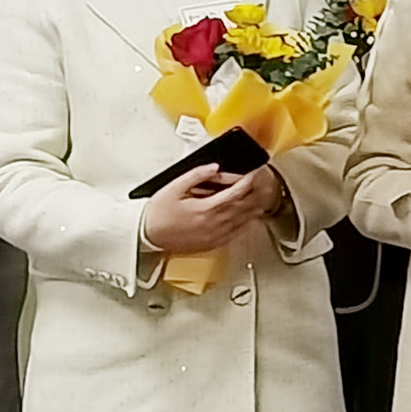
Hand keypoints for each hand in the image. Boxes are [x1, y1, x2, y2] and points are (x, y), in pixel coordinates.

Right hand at [141, 165, 275, 254]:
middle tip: (264, 182)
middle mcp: (215, 224)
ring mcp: (216, 236)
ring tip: (262, 197)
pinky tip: (250, 217)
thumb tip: (214, 167)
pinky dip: (247, 223)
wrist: (147, 236)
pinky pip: (237, 233)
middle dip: (256, 192)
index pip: (237, 192)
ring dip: (255, 207)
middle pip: (245, 206)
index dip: (248, 181)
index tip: (254, 172)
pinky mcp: (213, 244)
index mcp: (207, 208)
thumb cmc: (157, 214)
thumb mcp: (174, 187)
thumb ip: (196, 175)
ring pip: (244, 221)